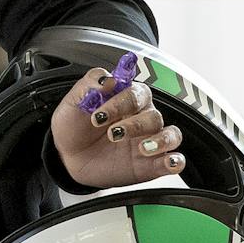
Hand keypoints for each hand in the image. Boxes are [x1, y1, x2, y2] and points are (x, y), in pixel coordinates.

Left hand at [51, 68, 184, 189]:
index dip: (120, 102)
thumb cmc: (73, 127)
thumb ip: (88, 86)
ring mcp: (149, 141)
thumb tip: (107, 78)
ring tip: (141, 148)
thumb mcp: (72, 104)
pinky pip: (175, 161)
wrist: (68, 157)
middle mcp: (142, 118)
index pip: (137, 93)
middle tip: (112, 133)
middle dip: (134, 124)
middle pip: (153, 115)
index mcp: (126, 100)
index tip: (98, 114)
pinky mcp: (152, 164)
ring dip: (160, 140)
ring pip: (171, 135)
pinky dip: (175, 161)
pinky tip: (167, 162)